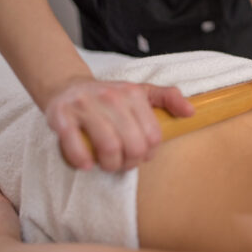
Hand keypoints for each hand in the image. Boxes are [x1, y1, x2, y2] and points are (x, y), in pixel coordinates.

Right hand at [45, 79, 194, 171]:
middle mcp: (110, 97)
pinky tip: (87, 164)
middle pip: (133, 144)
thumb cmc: (109, 96)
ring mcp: (85, 106)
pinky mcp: (61, 116)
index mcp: (133, 94)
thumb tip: (191, 112)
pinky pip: (74, 144)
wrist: (68, 87)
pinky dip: (82, 160)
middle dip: (131, 162)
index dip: (149, 152)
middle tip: (124, 163)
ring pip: (108, 146)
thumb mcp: (142, 92)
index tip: (140, 154)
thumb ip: (168, 98)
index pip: (153, 135)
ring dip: (110, 164)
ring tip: (107, 164)